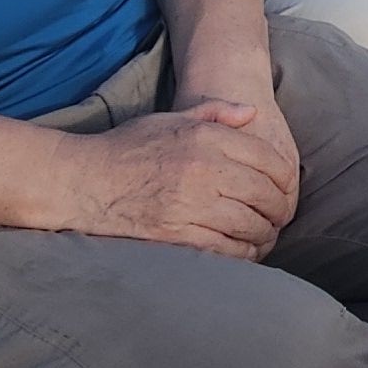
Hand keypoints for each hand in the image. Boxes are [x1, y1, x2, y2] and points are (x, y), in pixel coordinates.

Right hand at [77, 96, 299, 256]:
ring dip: (263, 235)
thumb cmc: (127, 148)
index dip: (285, 180)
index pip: (269, 160)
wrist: (82, 180)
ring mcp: (190, 205)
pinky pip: (225, 250)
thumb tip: (252, 114)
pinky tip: (242, 252)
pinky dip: (242, 254)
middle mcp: (203, 170)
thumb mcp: (171, 119)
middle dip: (278, 211)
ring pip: (250, 226)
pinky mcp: (176, 235)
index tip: (283, 191)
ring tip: (263, 237)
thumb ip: (215, 113)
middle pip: (265, 195)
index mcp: (205, 138)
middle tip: (276, 219)